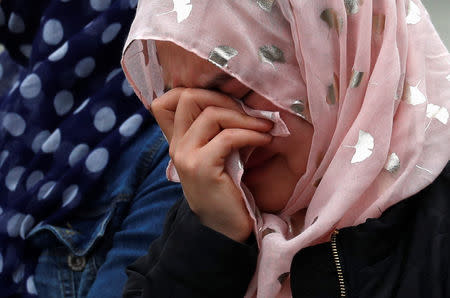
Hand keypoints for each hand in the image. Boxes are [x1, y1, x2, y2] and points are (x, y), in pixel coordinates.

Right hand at [151, 88, 272, 241]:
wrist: (223, 229)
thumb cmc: (225, 189)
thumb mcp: (215, 155)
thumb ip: (214, 132)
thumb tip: (235, 101)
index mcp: (177, 141)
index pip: (166, 101)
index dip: (194, 91)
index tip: (225, 102)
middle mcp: (176, 145)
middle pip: (188, 97)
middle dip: (225, 99)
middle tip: (251, 113)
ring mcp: (186, 156)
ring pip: (211, 114)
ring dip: (244, 117)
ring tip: (264, 128)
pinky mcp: (201, 168)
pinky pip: (227, 137)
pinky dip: (251, 135)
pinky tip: (265, 141)